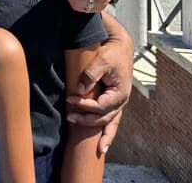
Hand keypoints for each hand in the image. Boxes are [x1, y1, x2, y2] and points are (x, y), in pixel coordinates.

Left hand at [65, 30, 132, 153]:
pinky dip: (108, 132)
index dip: (85, 105)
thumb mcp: (101, 60)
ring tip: (90, 141)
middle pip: (104, 118)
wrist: (121, 47)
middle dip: (86, 120)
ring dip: (99, 132)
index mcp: (120, 93)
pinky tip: (102, 145)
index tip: (70, 100)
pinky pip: (112, 120)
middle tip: (69, 118)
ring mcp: (119, 103)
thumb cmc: (112, 53)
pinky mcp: (114, 101)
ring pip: (110, 123)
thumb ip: (91, 75)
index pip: (100, 106)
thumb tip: (79, 90)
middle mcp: (121, 101)